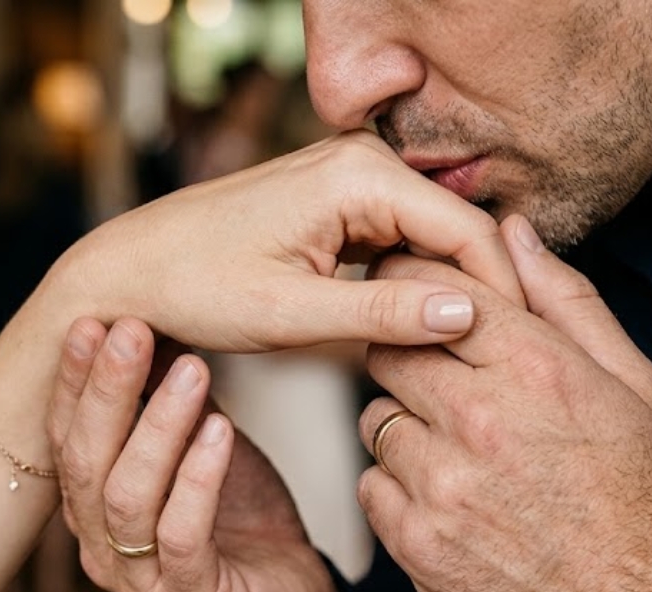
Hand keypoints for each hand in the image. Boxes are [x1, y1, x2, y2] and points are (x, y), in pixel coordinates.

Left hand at [36, 130, 524, 352]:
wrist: (131, 272)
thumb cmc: (194, 287)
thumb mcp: (292, 313)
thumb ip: (384, 314)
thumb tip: (469, 315)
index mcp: (358, 175)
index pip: (468, 232)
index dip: (501, 296)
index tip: (519, 355)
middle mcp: (361, 162)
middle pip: (456, 233)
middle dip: (477, 296)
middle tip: (494, 368)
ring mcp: (349, 179)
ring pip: (430, 240)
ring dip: (444, 294)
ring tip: (461, 358)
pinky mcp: (337, 203)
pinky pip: (398, 242)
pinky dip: (410, 285)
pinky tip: (412, 332)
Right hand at [47, 318, 350, 591]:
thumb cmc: (237, 516)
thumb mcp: (199, 445)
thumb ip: (168, 400)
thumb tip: (146, 324)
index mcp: (91, 505)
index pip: (65, 436)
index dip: (73, 380)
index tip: (90, 321)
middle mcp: (99, 546)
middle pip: (85, 461)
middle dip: (106, 390)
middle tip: (132, 330)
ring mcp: (140, 581)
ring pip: (128, 497)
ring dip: (158, 426)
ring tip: (192, 369)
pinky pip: (184, 535)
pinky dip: (199, 478)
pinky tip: (221, 429)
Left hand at [357, 217, 651, 591]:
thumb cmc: (640, 497)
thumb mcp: (632, 385)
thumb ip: (566, 301)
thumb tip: (512, 231)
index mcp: (536, 370)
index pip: (438, 292)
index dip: (417, 289)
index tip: (411, 298)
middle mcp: (480, 421)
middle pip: (389, 350)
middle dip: (403, 353)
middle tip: (434, 375)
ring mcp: (441, 485)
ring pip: (375, 418)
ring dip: (404, 424)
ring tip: (455, 448)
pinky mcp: (415, 542)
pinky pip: (371, 483)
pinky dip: (397, 485)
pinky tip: (445, 497)